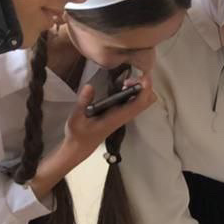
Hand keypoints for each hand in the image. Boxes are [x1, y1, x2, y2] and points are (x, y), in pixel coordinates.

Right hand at [28, 74, 155, 197]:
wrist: (80, 147)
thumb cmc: (78, 134)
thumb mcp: (75, 118)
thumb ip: (83, 102)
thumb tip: (90, 86)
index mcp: (116, 117)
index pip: (138, 103)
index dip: (144, 89)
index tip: (142, 76)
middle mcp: (124, 116)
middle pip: (148, 101)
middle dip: (145, 86)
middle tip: (129, 78)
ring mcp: (124, 115)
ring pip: (143, 101)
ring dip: (140, 88)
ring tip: (125, 81)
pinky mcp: (121, 113)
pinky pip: (135, 101)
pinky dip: (135, 91)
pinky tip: (122, 85)